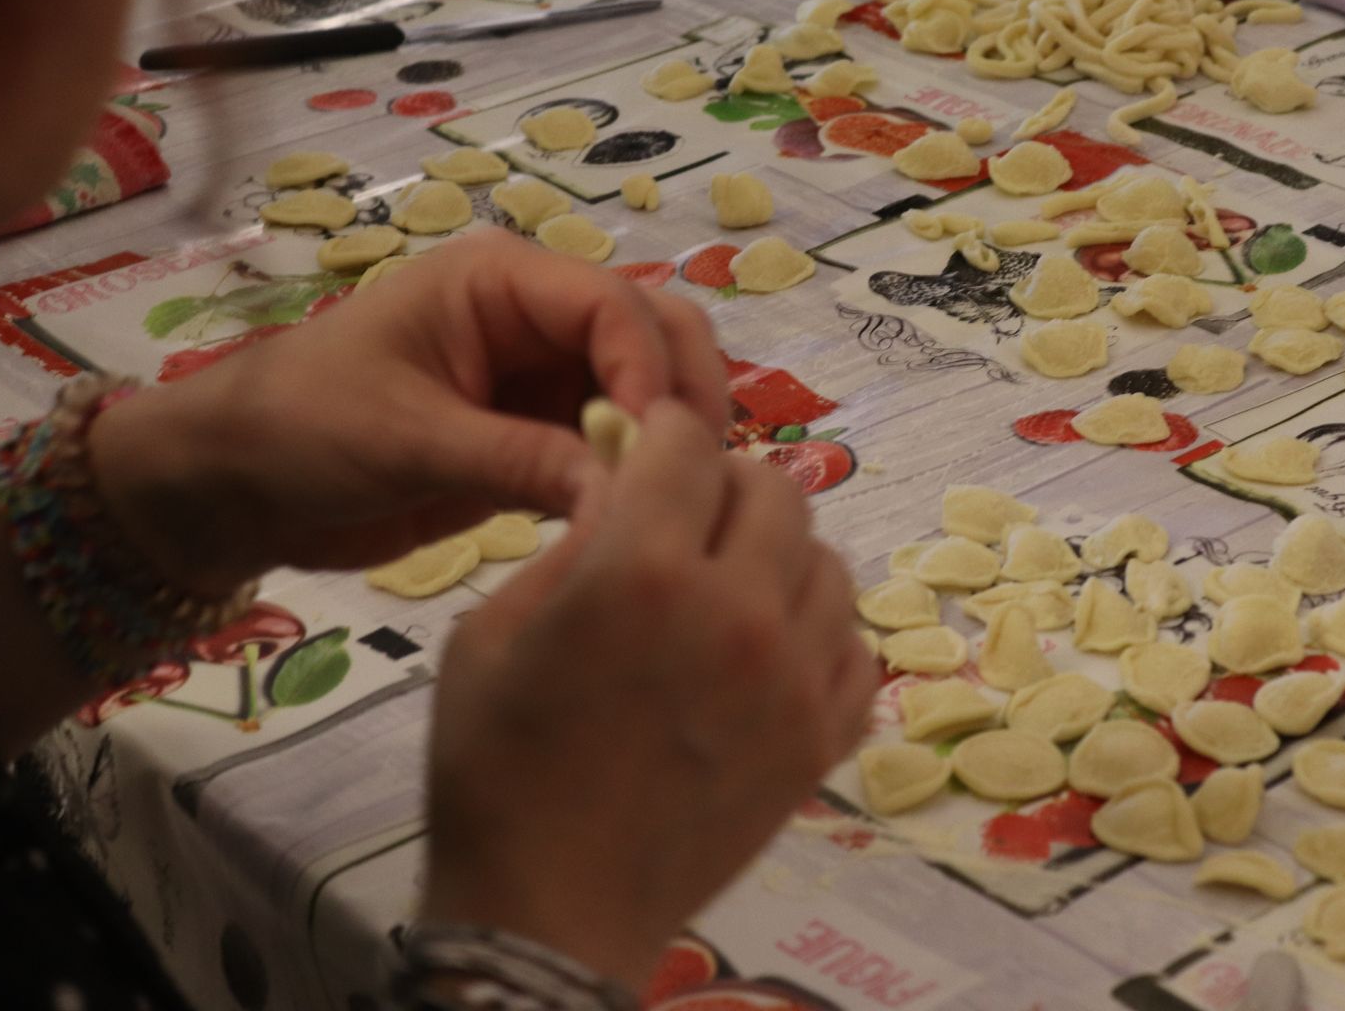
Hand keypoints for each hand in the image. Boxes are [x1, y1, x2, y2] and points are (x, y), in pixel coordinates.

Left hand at [88, 230, 729, 598]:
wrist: (234, 489)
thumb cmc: (301, 429)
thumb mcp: (407, 439)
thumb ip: (519, 460)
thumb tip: (625, 494)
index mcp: (501, 281)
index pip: (614, 305)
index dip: (649, 369)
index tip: (657, 448)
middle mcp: (538, 319)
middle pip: (656, 334)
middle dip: (683, 396)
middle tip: (693, 478)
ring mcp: (545, 379)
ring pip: (650, 392)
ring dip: (670, 441)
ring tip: (673, 505)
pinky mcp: (542, 438)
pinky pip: (617, 449)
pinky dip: (637, 479)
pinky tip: (642, 523)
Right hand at [418, 400, 875, 990]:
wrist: (550, 911)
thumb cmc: (496, 769)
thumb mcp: (490, 633)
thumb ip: (570, 544)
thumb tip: (628, 488)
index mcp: (641, 572)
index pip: (688, 443)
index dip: (664, 433)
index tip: (652, 446)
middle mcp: (736, 610)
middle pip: (775, 489)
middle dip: (726, 485)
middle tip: (690, 517)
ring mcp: (794, 678)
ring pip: (827, 561)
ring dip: (780, 555)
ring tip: (732, 586)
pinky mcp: (824, 737)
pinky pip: (855, 645)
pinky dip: (819, 632)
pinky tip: (770, 651)